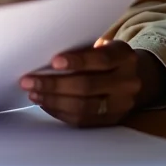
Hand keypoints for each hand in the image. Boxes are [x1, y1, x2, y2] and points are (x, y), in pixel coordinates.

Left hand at [20, 39, 141, 126]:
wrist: (138, 78)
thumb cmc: (107, 56)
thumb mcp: (103, 45)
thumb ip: (81, 49)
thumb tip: (43, 55)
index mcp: (124, 57)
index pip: (101, 59)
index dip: (77, 61)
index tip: (53, 61)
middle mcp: (128, 82)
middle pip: (88, 85)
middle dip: (54, 84)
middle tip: (28, 81)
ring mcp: (122, 105)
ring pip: (84, 106)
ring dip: (53, 100)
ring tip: (33, 93)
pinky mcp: (113, 120)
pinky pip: (83, 120)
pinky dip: (60, 112)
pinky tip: (45, 103)